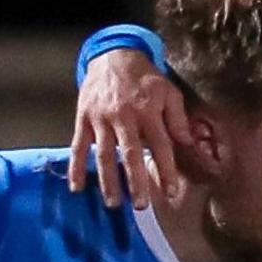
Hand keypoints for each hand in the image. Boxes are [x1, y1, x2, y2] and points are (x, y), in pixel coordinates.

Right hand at [68, 49, 190, 208]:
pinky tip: (76, 187)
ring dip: (108, 181)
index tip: (170, 192)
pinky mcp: (83, 119)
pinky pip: (78, 146)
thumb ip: (177, 118)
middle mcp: (123, 116)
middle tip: (140, 205)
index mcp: (147, 110)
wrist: (112, 56)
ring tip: (113, 203)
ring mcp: (101, 119)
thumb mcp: (168, 91)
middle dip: (135, 181)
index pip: (160, 145)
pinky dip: (75, 167)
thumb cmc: (144, 78)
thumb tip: (186, 143)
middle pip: (130, 154)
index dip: (166, 169)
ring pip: (104, 154)